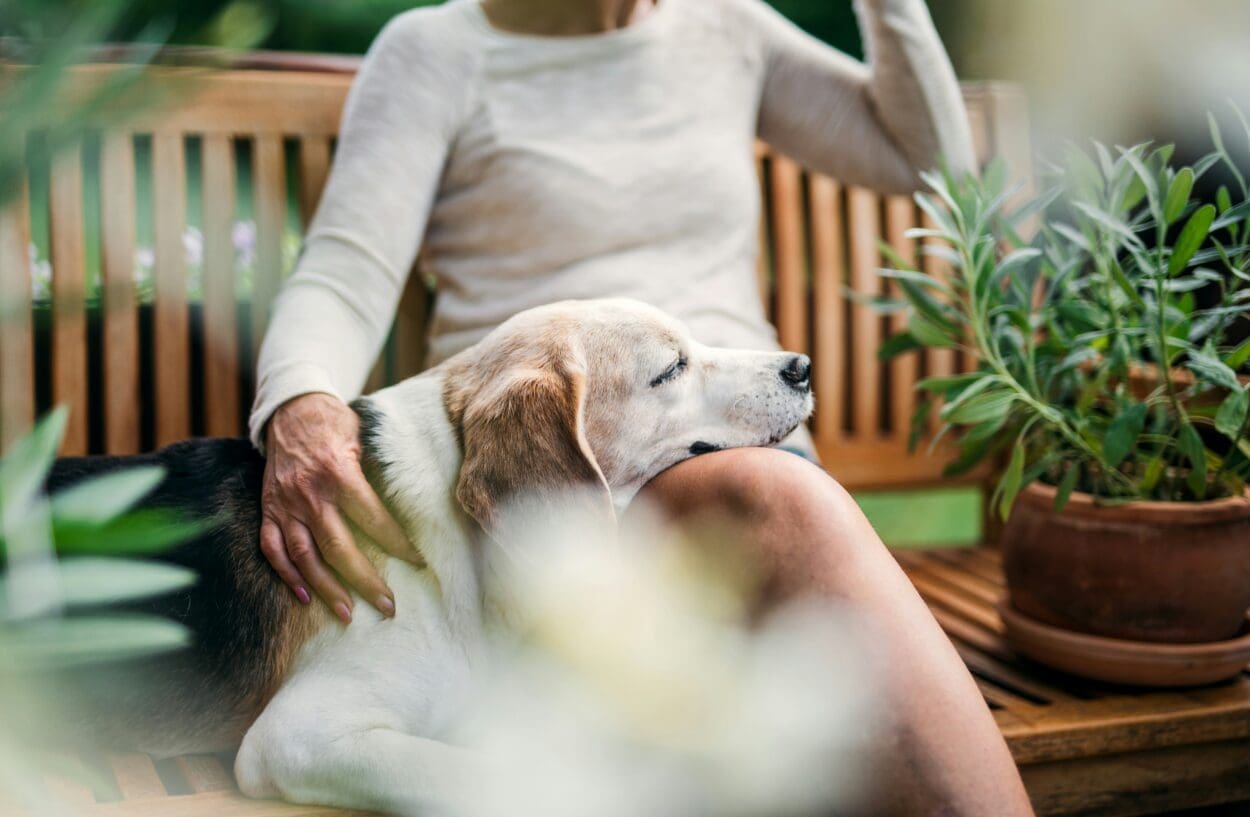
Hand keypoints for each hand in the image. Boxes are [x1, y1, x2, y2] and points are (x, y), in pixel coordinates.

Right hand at [260, 393, 419, 621]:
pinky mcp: (268, 510)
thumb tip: (410, 506)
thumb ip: (377, 472)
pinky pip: (272, 548)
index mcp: (339, 473)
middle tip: (387, 606)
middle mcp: (310, 493)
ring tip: (347, 614)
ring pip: (304, 556)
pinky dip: (287, 575)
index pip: (373, 518)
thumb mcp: (363, 438)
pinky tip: (305, 597)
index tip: (417, 563)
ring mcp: (285, 505)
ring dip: (326, 588)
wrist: (290, 409)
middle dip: (365, 580)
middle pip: (338, 547)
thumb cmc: (335, 423)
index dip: (397, 543)